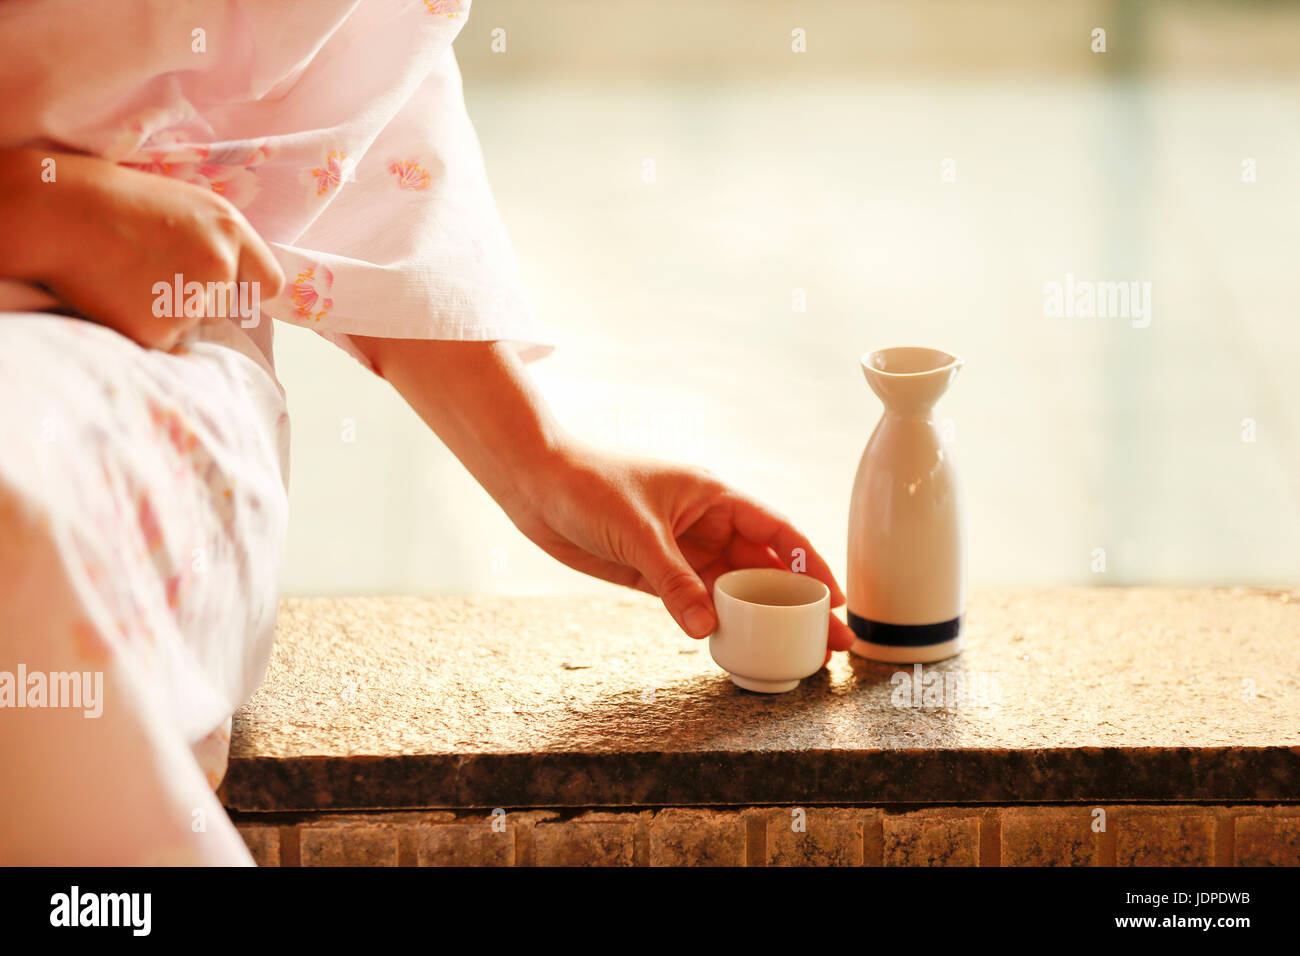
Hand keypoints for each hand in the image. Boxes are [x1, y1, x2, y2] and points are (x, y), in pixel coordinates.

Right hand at [0, 148, 283, 349]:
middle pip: (226, 306)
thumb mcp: (185, 207)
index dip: (250, 288)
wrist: (56, 213)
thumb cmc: (115, 203)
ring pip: (192, 323)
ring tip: (129, 275)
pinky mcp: (158, 330)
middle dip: (199, 296)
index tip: (234, 289)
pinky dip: (142, 326)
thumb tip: (241, 284)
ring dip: (167, 310)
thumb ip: (219, 242)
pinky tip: (118, 295)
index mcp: (229, 230)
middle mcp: (220, 266)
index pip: (270, 282)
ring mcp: (191, 301)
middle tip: (152, 268)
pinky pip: (163, 340)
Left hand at [509, 438, 856, 656]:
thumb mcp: (636, 532)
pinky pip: (696, 600)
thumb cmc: (587, 484)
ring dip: (760, 617)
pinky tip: (738, 645)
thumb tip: (706, 629)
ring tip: (792, 651)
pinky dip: (716, 622)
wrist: (534, 483)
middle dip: (796, 603)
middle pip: (763, 566)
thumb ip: (673, 580)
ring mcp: (681, 549)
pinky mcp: (654, 572)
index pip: (777, 530)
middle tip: (829, 642)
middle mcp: (704, 523)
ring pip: (732, 588)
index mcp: (713, 495)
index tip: (838, 598)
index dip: (811, 563)